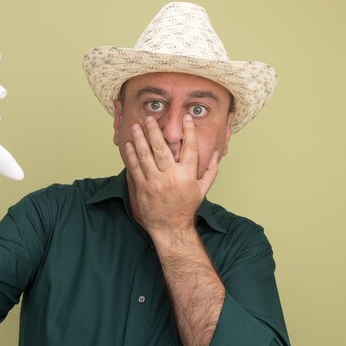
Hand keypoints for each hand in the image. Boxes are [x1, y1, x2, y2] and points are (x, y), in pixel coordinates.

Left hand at [124, 114, 218, 234]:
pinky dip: (131, 154)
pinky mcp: (143, 187)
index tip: (186, 117)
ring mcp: (155, 182)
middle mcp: (170, 176)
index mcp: (187, 175)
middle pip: (161, 147)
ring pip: (145, 155)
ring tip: (136, 126)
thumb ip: (211, 170)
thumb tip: (216, 153)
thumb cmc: (186, 208)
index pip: (190, 147)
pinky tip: (129, 144)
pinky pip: (135, 167)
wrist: (170, 227)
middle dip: (154, 130)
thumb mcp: (202, 189)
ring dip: (139, 138)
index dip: (188, 131)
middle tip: (150, 118)